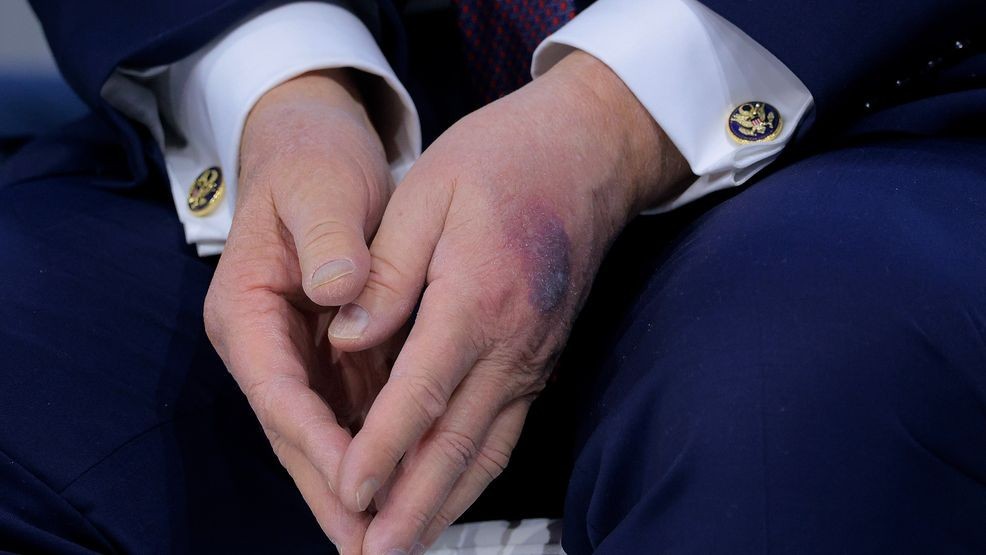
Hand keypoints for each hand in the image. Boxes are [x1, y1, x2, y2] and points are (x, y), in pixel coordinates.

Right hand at [202, 69, 395, 552]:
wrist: (313, 148)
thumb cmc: (311, 165)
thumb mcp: (318, 190)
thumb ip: (327, 239)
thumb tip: (341, 290)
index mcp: (247, 312)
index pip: (279, 393)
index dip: (315, 443)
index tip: (356, 485)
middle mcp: (267, 345)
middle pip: (296, 432)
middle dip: (333, 490)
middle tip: (370, 545)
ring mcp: (299, 354)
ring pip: (325, 434)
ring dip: (355, 485)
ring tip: (390, 534)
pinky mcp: (332, 353)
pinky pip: (351, 413)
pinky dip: (375, 449)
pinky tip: (405, 481)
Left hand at [327, 51, 691, 552]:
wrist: (589, 152)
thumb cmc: (502, 160)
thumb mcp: (430, 191)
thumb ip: (389, 271)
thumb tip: (347, 338)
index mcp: (478, 297)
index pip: (422, 393)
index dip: (381, 451)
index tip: (345, 494)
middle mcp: (514, 342)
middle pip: (458, 443)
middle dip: (413, 507)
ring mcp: (534, 355)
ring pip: (487, 449)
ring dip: (445, 505)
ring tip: (406, 548)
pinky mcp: (541, 358)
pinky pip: (506, 430)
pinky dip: (474, 474)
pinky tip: (450, 496)